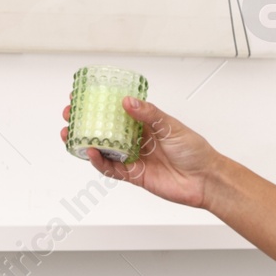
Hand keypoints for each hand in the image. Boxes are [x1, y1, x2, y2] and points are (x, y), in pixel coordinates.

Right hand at [60, 97, 223, 208]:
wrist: (205, 179)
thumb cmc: (194, 150)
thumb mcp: (171, 125)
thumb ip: (148, 114)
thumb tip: (127, 102)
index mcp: (144, 124)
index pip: (116, 111)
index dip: (98, 104)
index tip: (81, 96)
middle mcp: (136, 140)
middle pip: (104, 130)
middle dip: (84, 122)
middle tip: (70, 115)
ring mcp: (133, 158)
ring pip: (102, 149)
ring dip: (84, 142)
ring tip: (70, 134)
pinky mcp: (133, 175)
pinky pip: (110, 168)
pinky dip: (98, 162)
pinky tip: (91, 152)